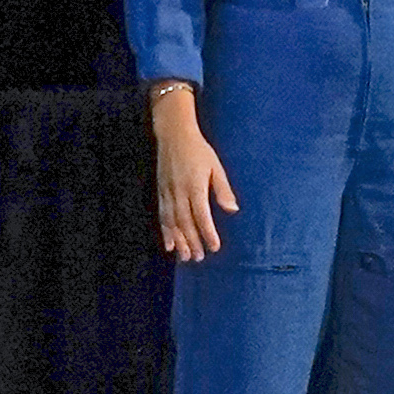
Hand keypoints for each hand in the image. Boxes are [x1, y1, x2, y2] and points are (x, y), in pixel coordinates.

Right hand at [148, 88, 239, 260]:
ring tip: (186, 257)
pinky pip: (162, 217)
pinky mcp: (161, 193)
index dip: (208, 233)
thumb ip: (223, 189)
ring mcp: (168, 194)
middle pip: (186, 223)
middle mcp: (179, 193)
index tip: (215, 246)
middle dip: (193, 242)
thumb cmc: (199, 150)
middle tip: (200, 258)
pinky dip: (165, 232)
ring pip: (172, 223)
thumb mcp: (216, 166)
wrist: (174, 136)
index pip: (202, 215)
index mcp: (195, 186)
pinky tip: (169, 246)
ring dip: (179, 242)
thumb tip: (232, 210)